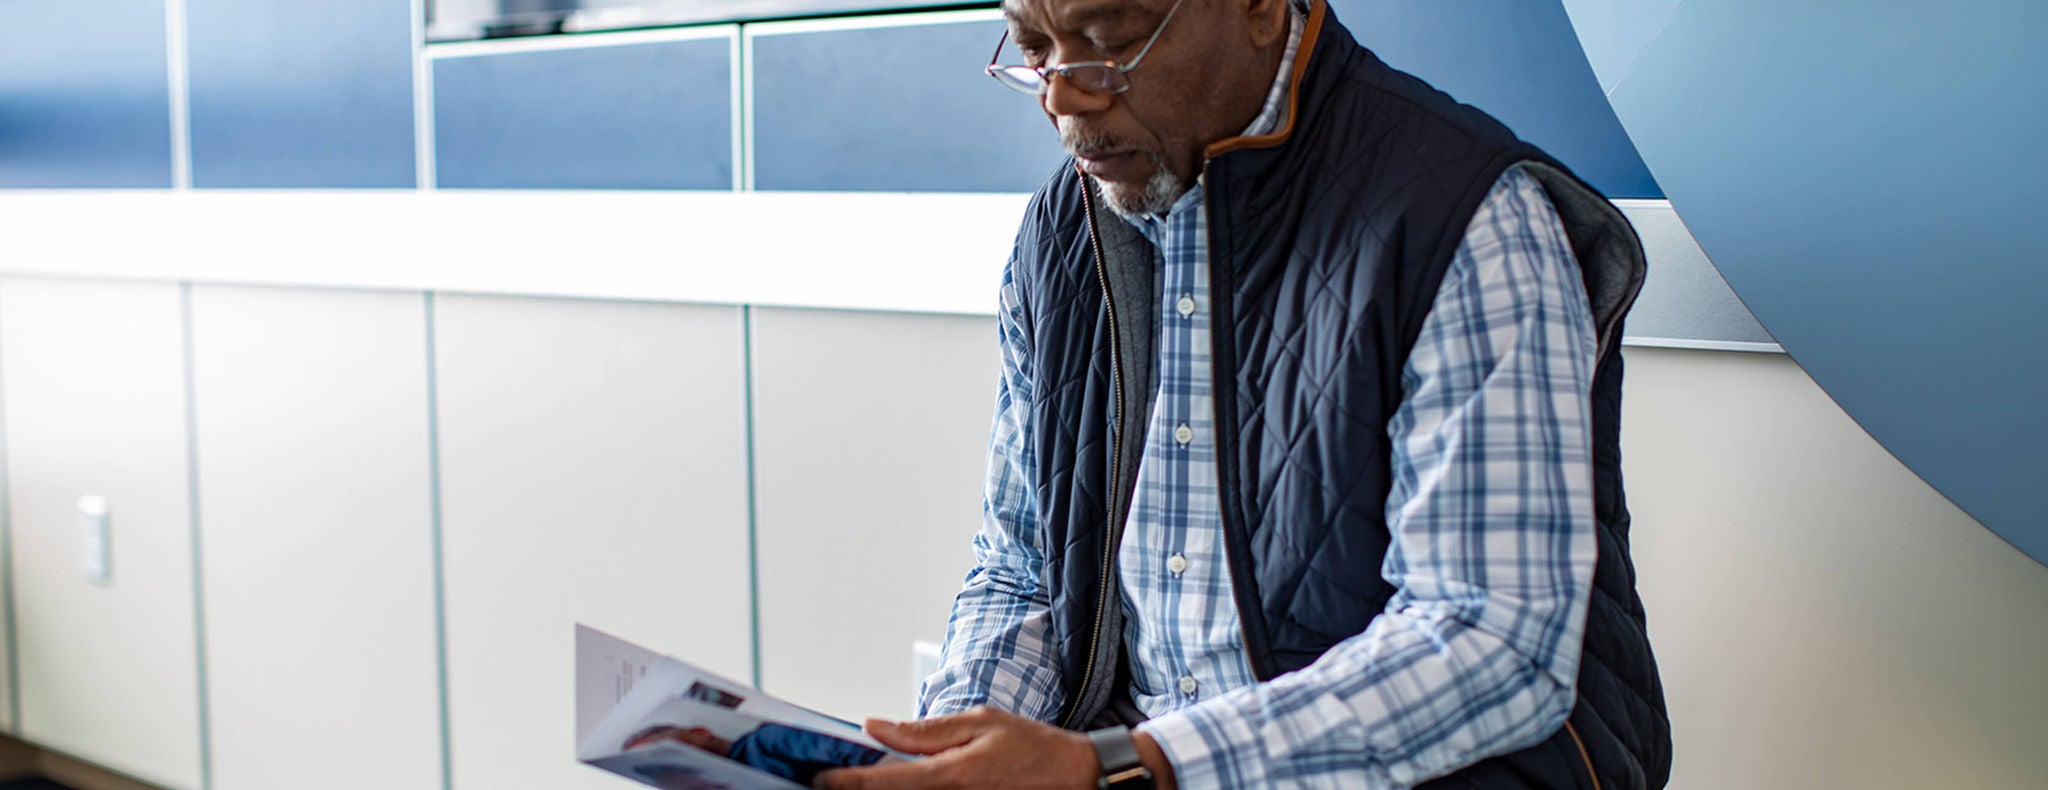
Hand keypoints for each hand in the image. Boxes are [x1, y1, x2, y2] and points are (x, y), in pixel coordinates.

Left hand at [816, 707, 1097, 788]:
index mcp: (947, 775)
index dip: (842, 781)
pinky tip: (898, 781)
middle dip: (856, 788)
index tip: (818, 776)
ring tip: (863, 779)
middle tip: (830, 779)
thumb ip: (922, 730)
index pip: (879, 783)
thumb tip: (875, 727)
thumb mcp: (978, 722)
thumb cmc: (1031, 747)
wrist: (1074, 778)